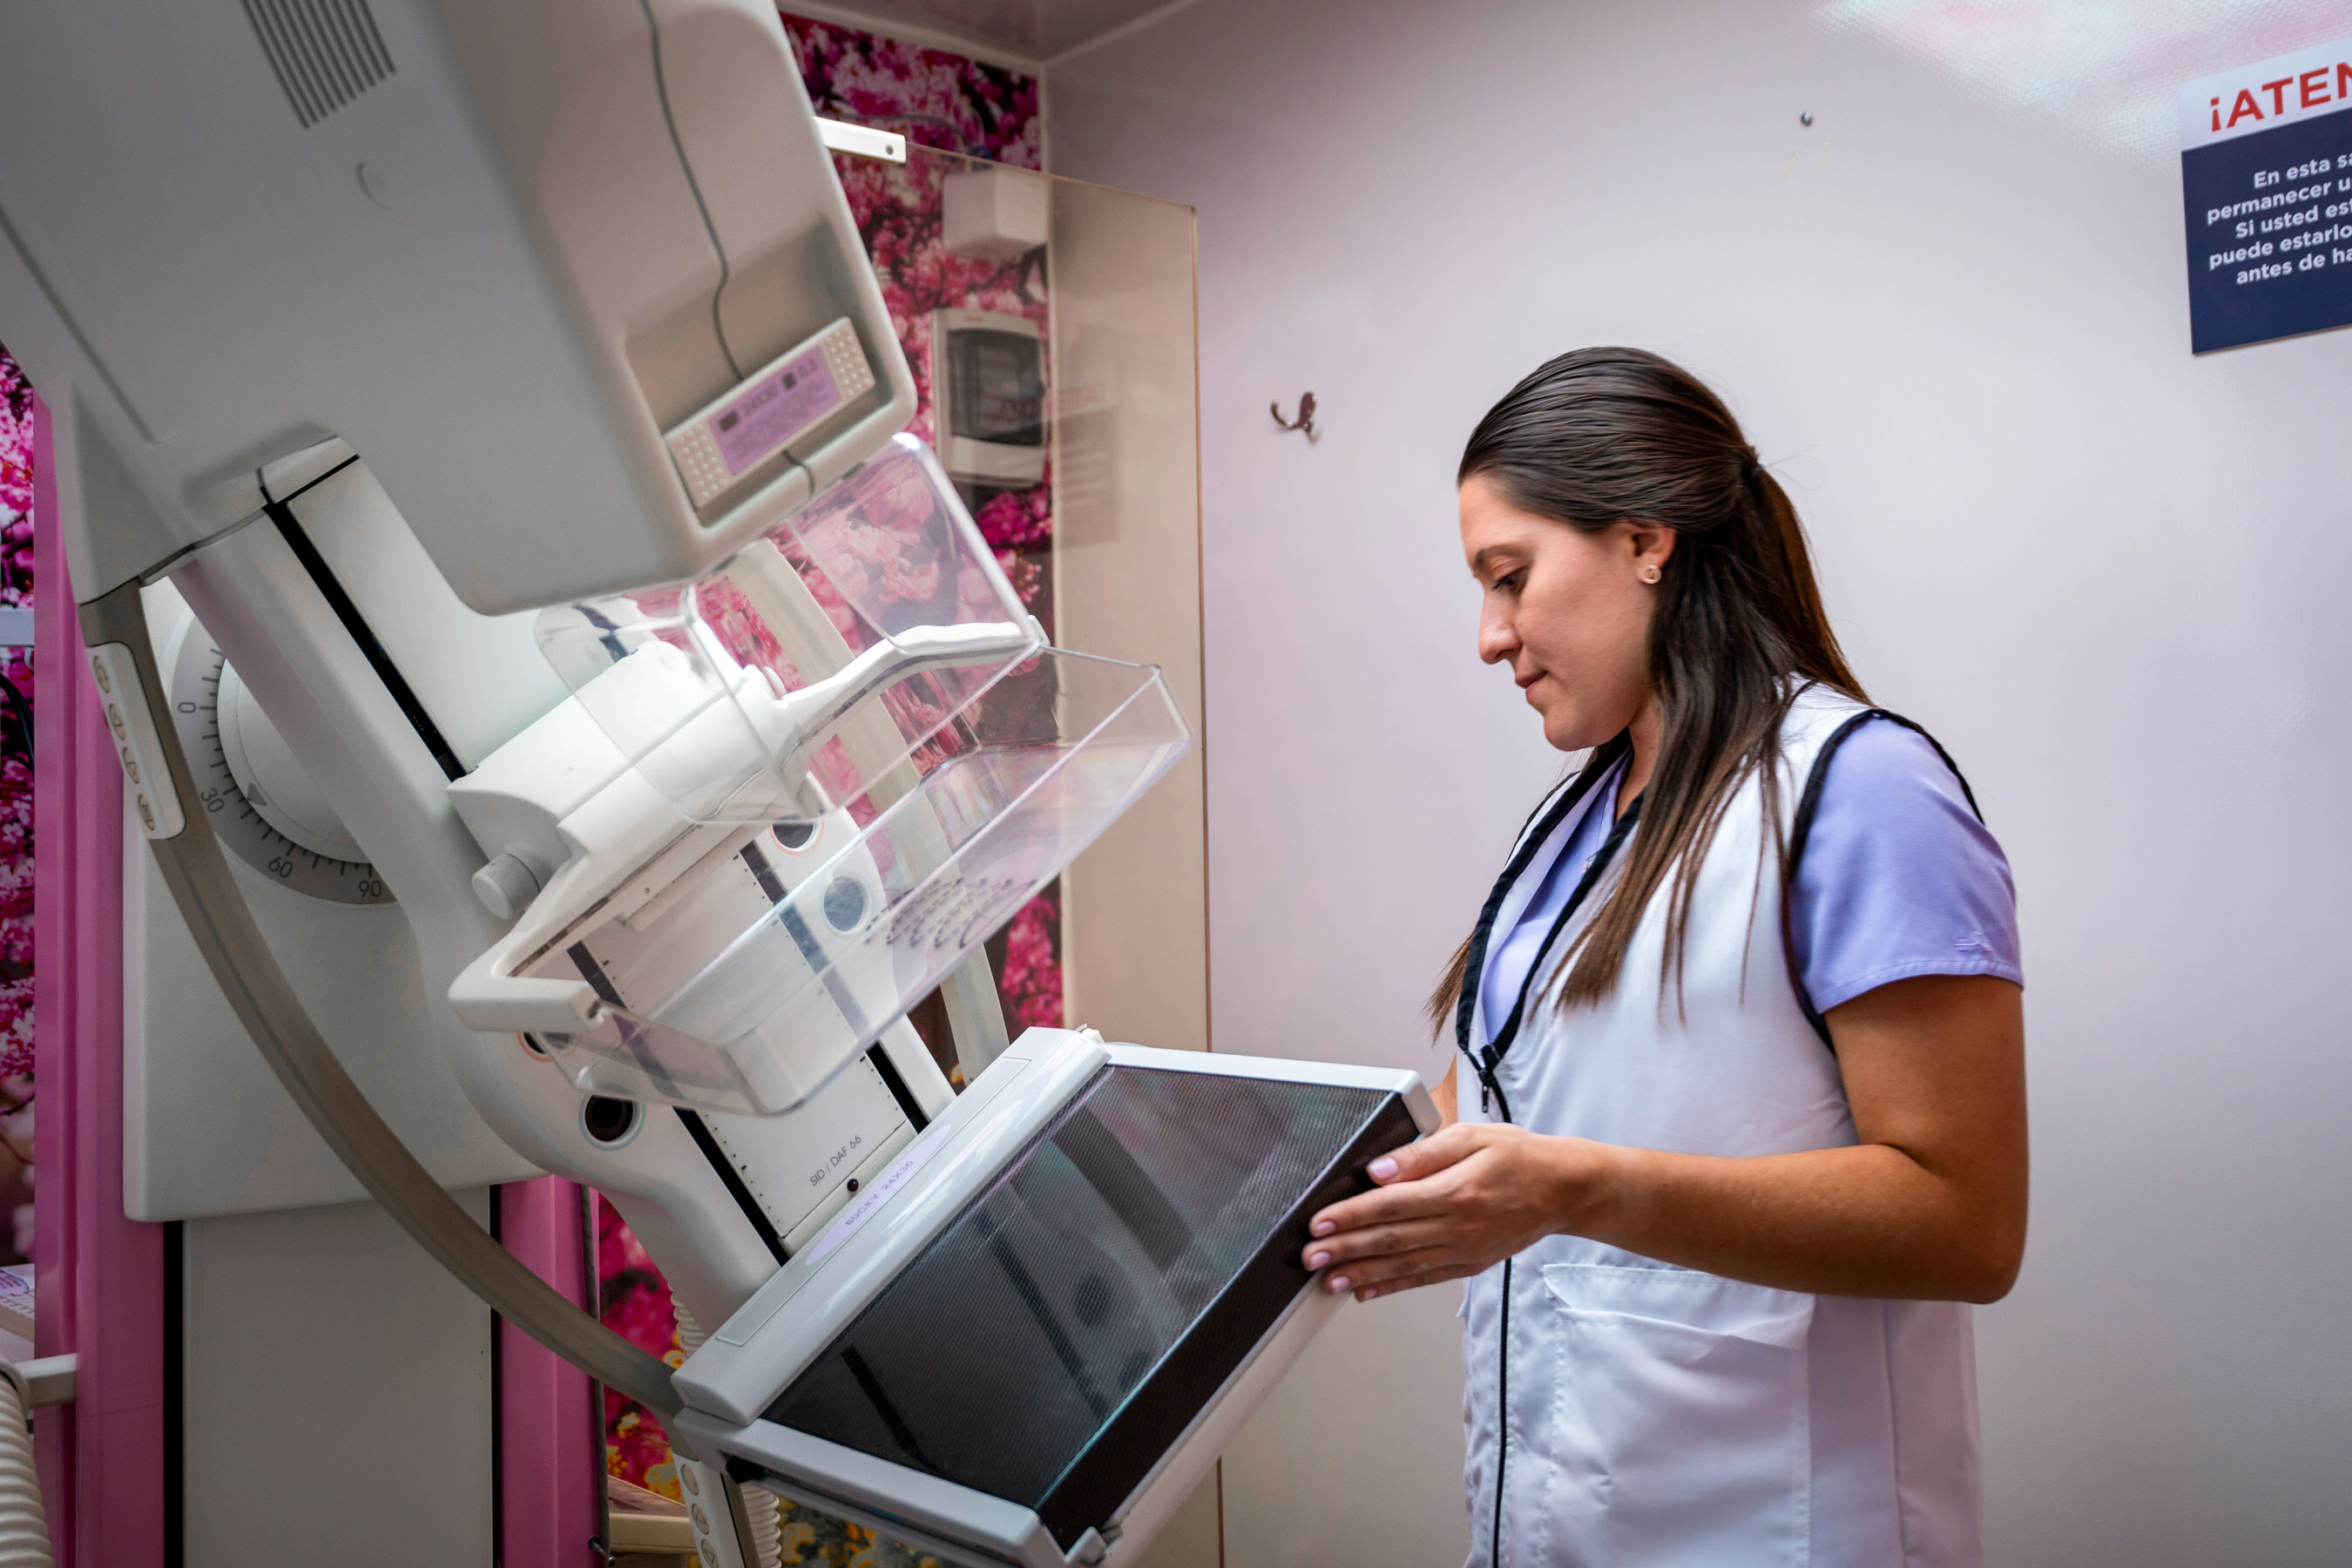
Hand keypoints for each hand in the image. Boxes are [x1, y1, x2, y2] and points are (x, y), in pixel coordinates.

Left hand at [1300, 1122, 1613, 1301]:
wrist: (1563, 1189)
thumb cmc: (1519, 1157)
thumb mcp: (1472, 1137)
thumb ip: (1423, 1154)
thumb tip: (1381, 1170)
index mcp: (1456, 1190)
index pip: (1392, 1205)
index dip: (1351, 1215)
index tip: (1321, 1221)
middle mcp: (1459, 1226)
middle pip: (1391, 1239)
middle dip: (1345, 1248)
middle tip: (1311, 1256)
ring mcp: (1464, 1249)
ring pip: (1403, 1264)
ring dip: (1362, 1273)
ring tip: (1329, 1279)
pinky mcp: (1469, 1263)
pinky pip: (1424, 1278)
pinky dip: (1393, 1286)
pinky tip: (1366, 1290)